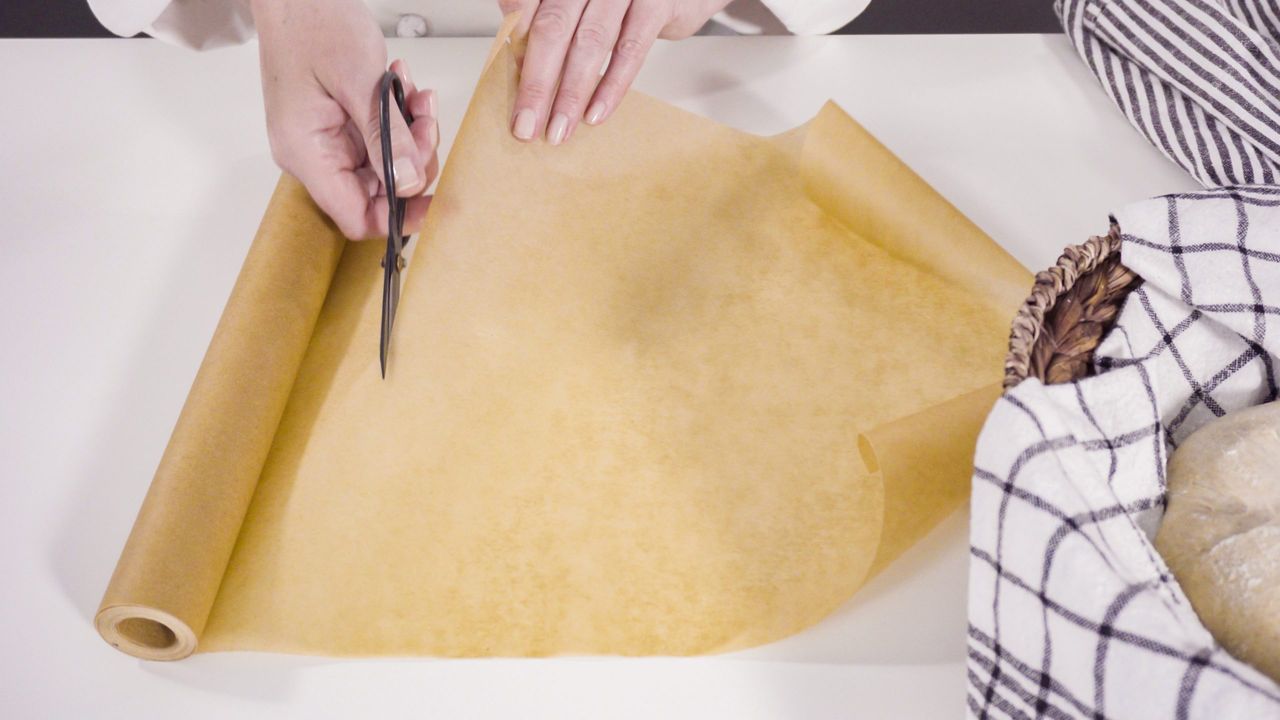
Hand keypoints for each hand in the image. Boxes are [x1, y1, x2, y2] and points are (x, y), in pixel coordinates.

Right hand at [252, 0, 439, 239]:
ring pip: (386, 164)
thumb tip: (411, 183)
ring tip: (415, 98)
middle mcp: (312, 154)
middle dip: (413, 160)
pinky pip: (380, 140)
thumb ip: (387, 136)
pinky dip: (400, 119)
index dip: (399, 217)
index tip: (437, 201)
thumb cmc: (313, 23)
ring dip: (411, 135)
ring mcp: (325, 140)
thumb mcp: (360, 80)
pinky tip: (403, 90)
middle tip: (426, 121)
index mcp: (306, 152)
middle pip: (378, 192)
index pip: (356, 216)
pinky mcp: (339, 124)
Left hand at [499, 0, 731, 144]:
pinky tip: (595, 113)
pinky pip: (630, 51)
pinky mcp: (656, 4)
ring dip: (570, 93)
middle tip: (525, 124)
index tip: (509, 93)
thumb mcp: (580, 3)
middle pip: (553, 29)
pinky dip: (611, 87)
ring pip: (589, 44)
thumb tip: (516, 64)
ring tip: (558, 129)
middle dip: (537, 83)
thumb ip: (547, 23)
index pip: (527, 9)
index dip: (515, 52)